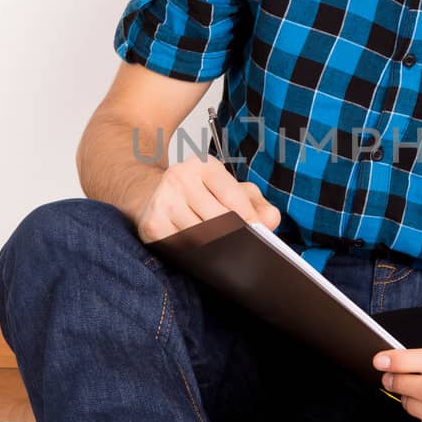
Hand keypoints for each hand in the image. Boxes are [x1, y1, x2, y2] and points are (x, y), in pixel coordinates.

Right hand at [136, 157, 280, 243]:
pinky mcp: (152, 224)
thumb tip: (270, 221)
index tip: (259, 233)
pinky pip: (181, 247)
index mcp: (204, 165)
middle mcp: (180, 178)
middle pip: (217, 219)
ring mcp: (163, 200)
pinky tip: (199, 253)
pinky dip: (195, 255)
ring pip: (200, 236)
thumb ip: (255, 202)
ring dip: (215, 249)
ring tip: (223, 252)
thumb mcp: (229, 189)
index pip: (232, 196)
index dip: (249, 218)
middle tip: (243, 247)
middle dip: (234, 236)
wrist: (150, 193)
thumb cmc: (196, 192)